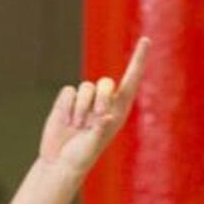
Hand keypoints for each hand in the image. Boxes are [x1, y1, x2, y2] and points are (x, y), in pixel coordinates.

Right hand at [38, 36, 148, 178]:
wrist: (57, 163)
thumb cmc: (80, 158)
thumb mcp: (92, 146)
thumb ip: (100, 130)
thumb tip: (106, 116)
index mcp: (117, 112)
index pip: (131, 81)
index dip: (138, 60)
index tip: (146, 40)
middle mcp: (103, 103)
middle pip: (106, 83)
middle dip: (101, 97)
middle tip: (96, 116)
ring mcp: (84, 101)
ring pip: (86, 87)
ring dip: (81, 108)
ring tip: (76, 126)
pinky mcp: (67, 101)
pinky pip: (69, 92)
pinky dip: (67, 107)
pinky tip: (65, 122)